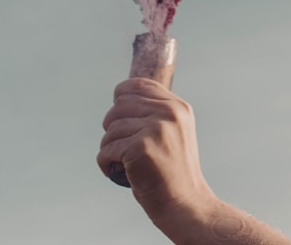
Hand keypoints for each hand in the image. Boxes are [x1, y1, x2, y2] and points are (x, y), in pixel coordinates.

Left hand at [97, 78, 215, 221]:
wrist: (186, 204)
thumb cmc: (174, 173)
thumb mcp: (174, 133)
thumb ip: (156, 113)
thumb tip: (121, 99)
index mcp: (178, 107)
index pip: (139, 85)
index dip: (121, 96)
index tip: (119, 115)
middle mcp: (169, 113)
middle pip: (120, 105)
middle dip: (112, 125)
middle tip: (119, 145)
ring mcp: (156, 129)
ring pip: (111, 128)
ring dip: (108, 147)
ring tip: (119, 161)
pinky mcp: (141, 148)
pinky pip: (107, 149)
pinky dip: (104, 162)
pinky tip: (114, 171)